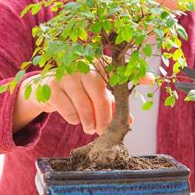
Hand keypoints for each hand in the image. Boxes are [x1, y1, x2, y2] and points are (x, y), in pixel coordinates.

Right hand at [13, 61, 154, 134]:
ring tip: (90, 128)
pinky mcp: (52, 86)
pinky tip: (75, 118)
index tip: (150, 80)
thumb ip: (113, 104)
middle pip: (101, 97)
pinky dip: (75, 120)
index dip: (135, 74)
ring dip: (90, 123)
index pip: (118, 69)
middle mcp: (83, 64)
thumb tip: (128, 120)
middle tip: (103, 130)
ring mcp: (66, 74)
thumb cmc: (78, 91)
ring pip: (85, 107)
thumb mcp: (96, 93)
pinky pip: (70, 112)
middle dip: (105, 118)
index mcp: (98, 63)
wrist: (44, 89)